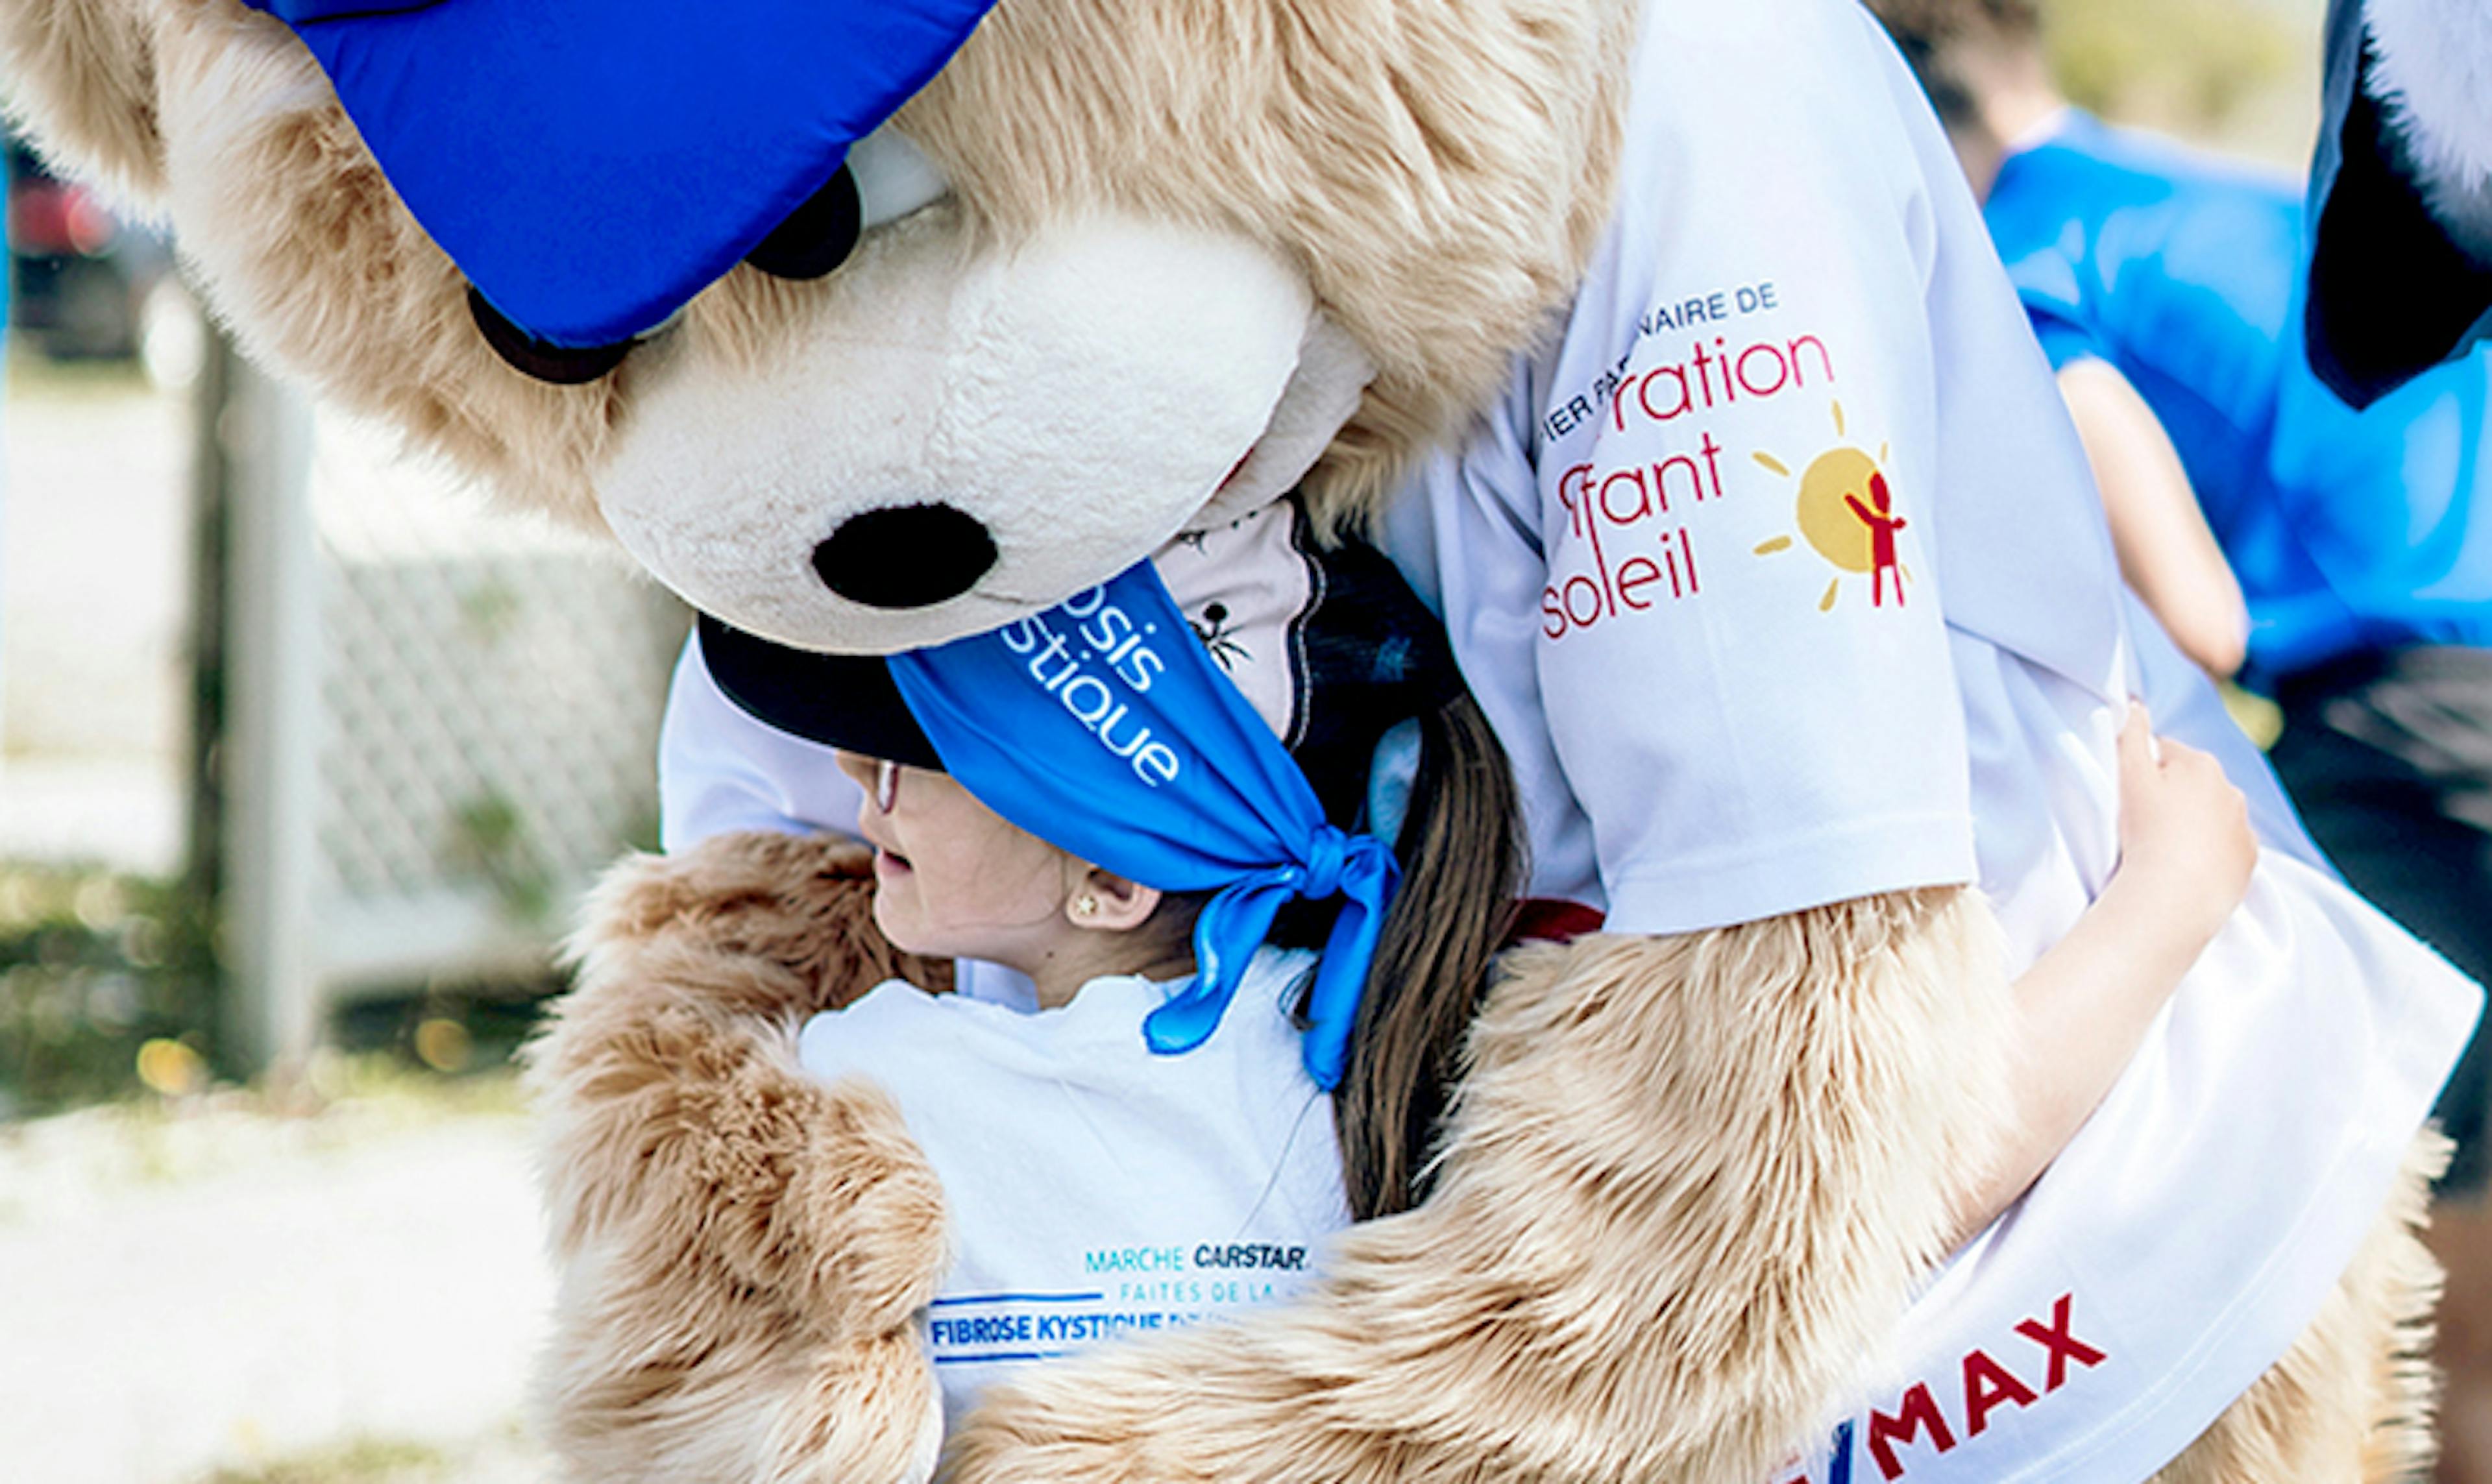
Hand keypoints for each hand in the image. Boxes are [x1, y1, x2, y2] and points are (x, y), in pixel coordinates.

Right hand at [2112, 701, 2255, 947]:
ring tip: (2164, 848)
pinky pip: (2226, 847)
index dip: (2141, 775)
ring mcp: (2242, 827)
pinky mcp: (2248, 860)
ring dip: (2191, 824)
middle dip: (2170, 797)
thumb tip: (2136, 702)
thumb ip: (2130, 732)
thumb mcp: (2128, 775)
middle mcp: (2230, 790)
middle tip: (2143, 825)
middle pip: (2190, 785)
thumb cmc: (2146, 832)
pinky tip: (2186, 866)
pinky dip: (2209, 852)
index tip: (2128, 799)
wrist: (2174, 897)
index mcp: (2200, 764)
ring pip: (2210, 815)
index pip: (2164, 755)